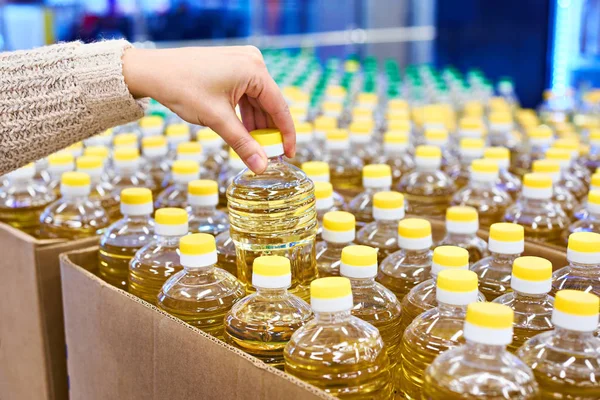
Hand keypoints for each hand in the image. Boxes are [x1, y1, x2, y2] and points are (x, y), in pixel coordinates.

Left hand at [122, 46, 294, 172]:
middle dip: (268, 132)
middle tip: (269, 156)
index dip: (285, 134)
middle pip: (269, 104)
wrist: (152, 71)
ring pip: (256, 101)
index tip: (288, 155)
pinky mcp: (231, 66)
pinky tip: (243, 132)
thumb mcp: (216, 119)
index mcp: (254, 69)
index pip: (279, 107)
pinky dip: (244, 114)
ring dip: (256, 125)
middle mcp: (252, 61)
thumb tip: (262, 167)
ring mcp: (241, 62)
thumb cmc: (182, 88)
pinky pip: (245, 94)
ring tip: (254, 148)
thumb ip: (243, 144)